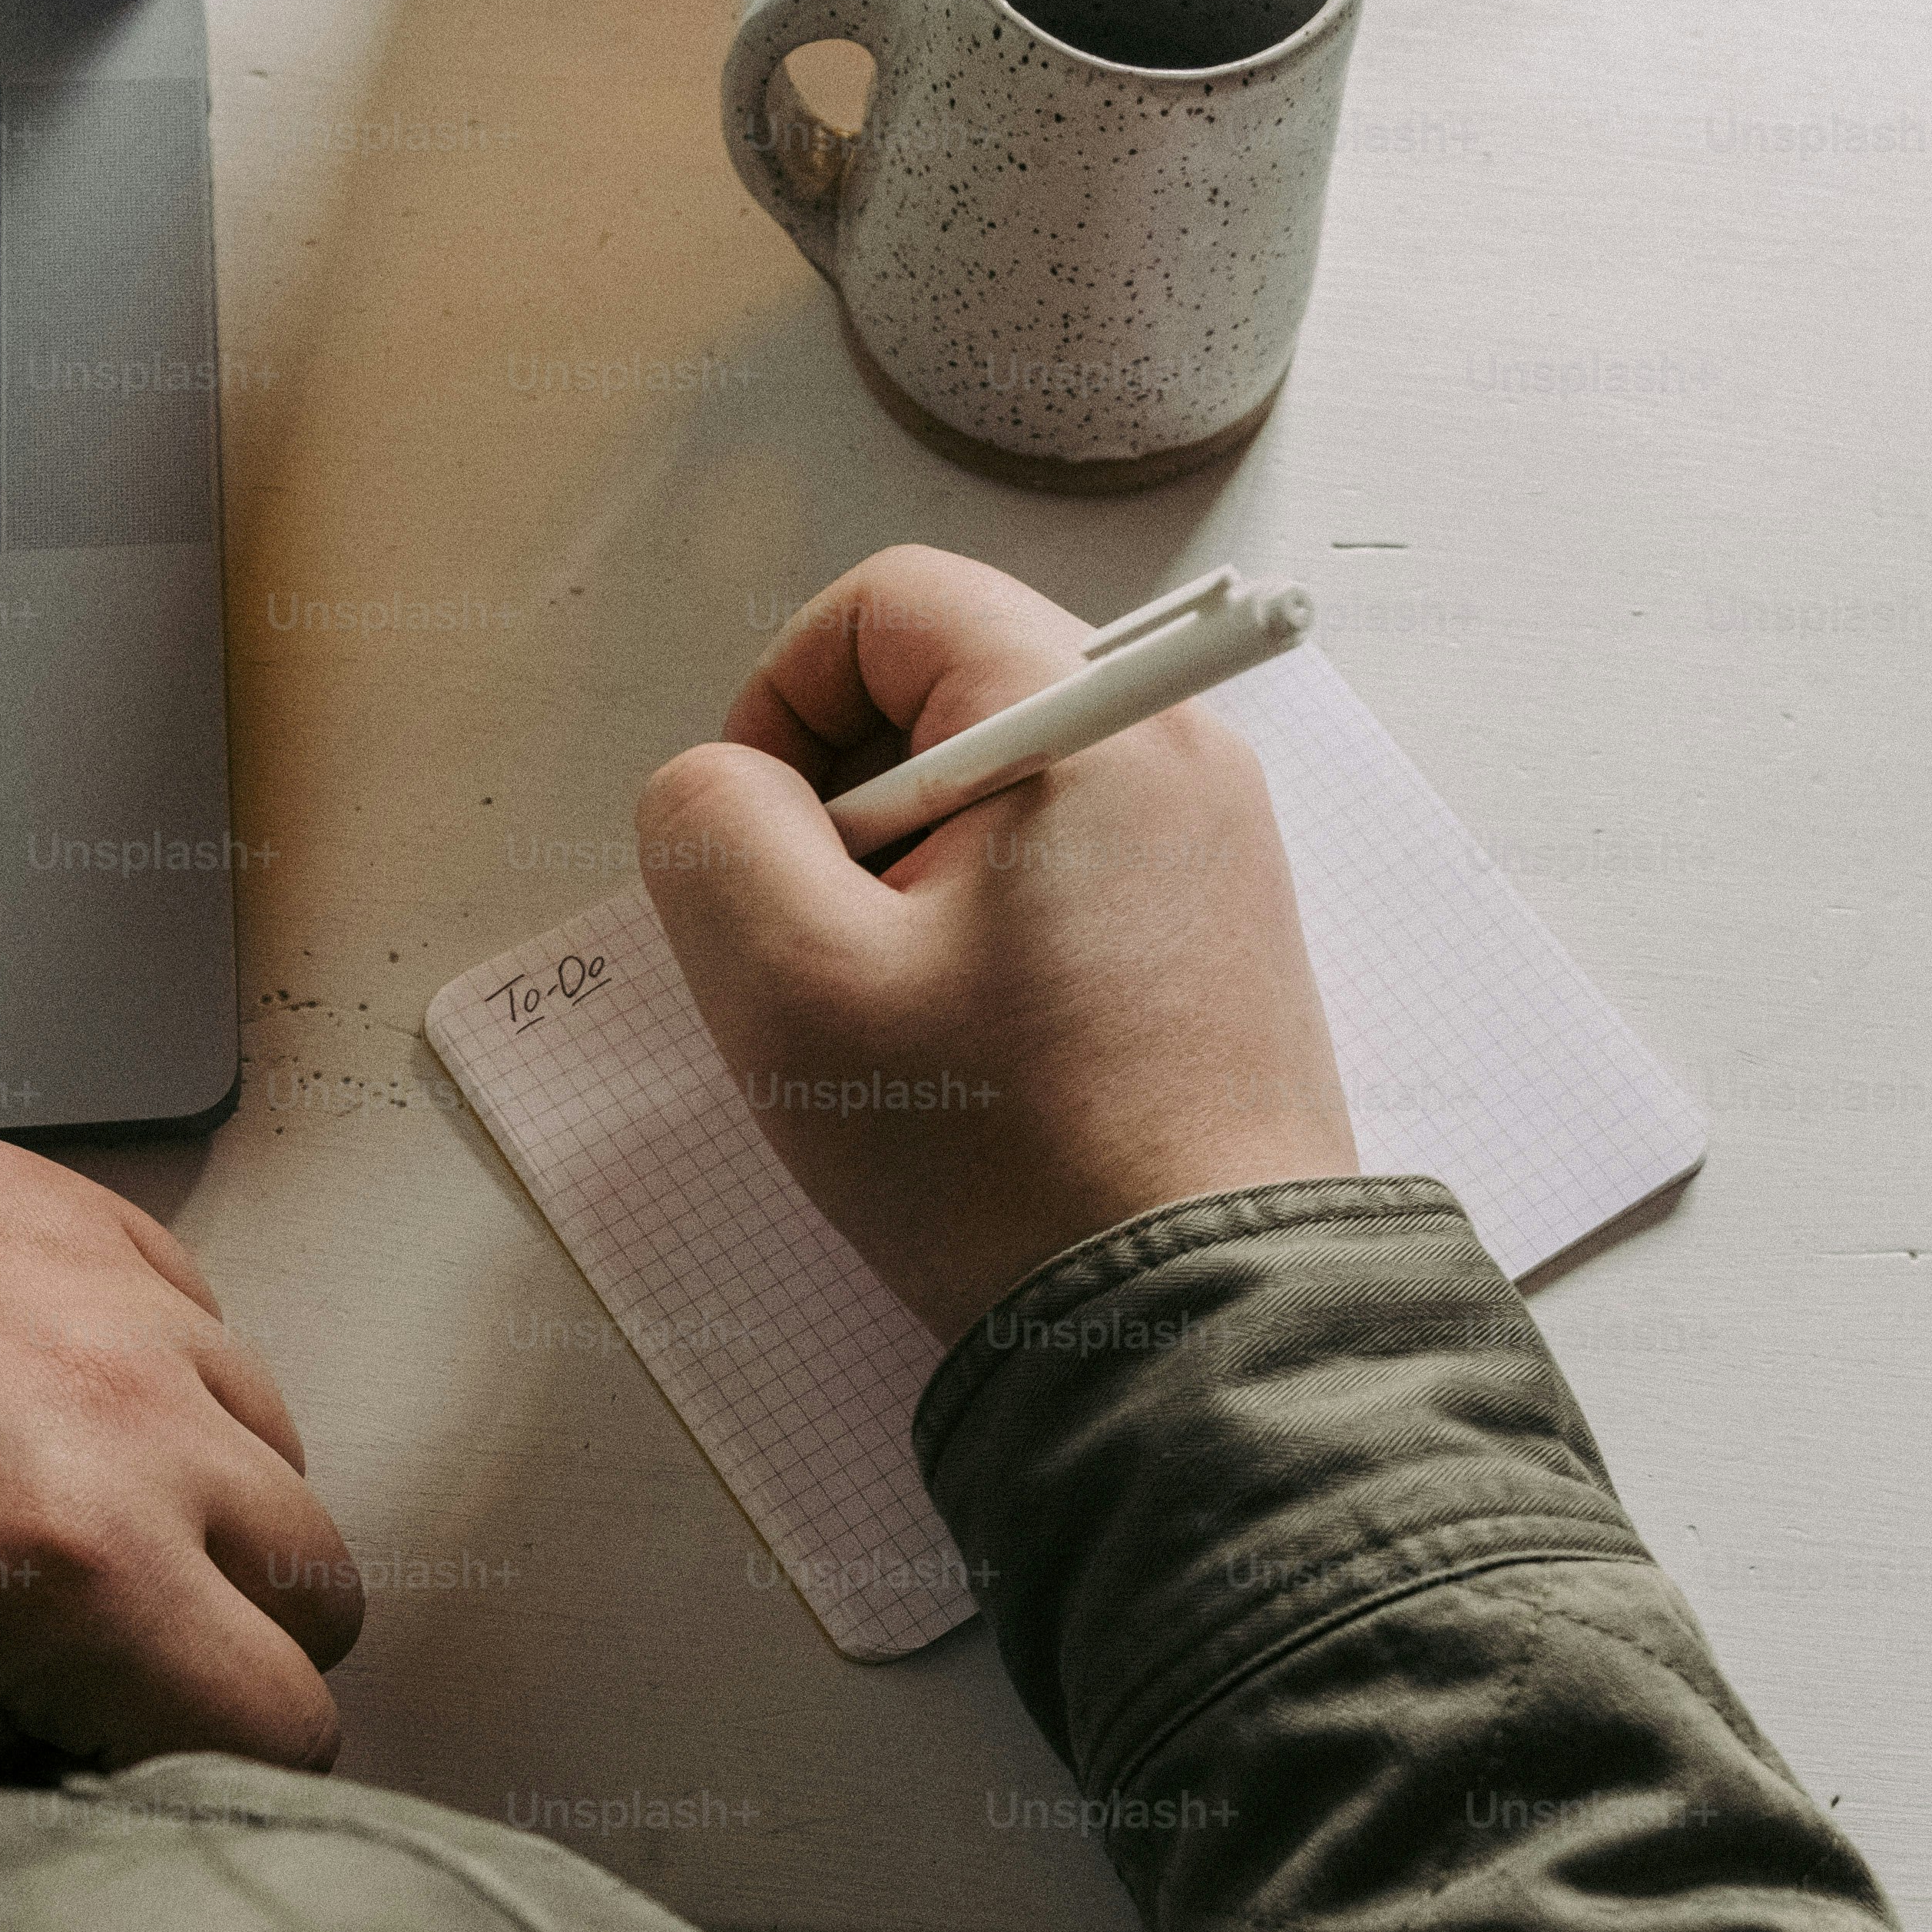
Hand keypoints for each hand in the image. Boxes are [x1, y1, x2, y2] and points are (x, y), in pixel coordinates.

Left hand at [0, 1133, 358, 1814]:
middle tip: (84, 1657)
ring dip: (199, 1497)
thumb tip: (165, 1807)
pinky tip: (11, 1413)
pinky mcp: (34, 1194)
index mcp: (78, 1570)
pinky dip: (139, 1372)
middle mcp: (116, 1408)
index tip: (127, 1767)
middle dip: (227, 1637)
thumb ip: (55, 1800)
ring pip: (271, 1434)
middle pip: (319, 1576)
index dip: (213, 1774)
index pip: (291, 1723)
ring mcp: (84, 1278)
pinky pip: (185, 1306)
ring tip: (47, 1522)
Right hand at [633, 547, 1356, 1339]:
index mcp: (1093, 721)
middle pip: (949, 692)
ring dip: (906, 883)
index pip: (892, 602)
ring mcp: (1215, 850)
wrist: (1194, 1329)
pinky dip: (981, 933)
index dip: (782, 698)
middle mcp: (1181, 752)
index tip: (757, 840)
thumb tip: (726, 786)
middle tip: (821, 953)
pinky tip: (969, 1056)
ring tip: (894, 1021)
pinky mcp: (1220, 943)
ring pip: (999, 795)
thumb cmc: (999, 1157)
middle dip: (845, 805)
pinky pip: (1063, 875)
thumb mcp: (790, 984)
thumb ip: (711, 830)